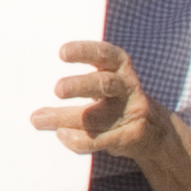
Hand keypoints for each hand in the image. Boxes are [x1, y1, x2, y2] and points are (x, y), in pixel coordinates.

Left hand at [33, 37, 166, 170]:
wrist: (152, 131)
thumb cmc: (114, 102)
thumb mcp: (104, 83)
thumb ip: (79, 84)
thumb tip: (38, 98)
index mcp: (119, 66)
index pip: (104, 54)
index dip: (84, 51)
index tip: (62, 53)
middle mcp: (127, 86)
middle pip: (104, 84)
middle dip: (79, 86)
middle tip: (57, 89)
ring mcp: (130, 112)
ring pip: (96, 116)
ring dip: (64, 117)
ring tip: (39, 119)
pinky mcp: (129, 136)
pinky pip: (99, 139)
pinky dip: (77, 139)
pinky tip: (61, 135)